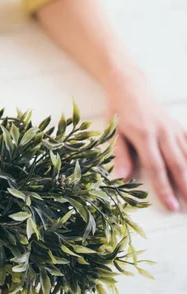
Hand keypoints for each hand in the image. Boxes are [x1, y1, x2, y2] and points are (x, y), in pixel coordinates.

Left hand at [105, 71, 186, 211]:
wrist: (130, 87)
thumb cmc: (119, 111)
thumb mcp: (113, 131)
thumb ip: (120, 155)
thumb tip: (121, 179)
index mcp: (144, 136)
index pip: (156, 168)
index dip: (164, 188)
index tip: (172, 206)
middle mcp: (162, 133)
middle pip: (177, 164)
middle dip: (185, 187)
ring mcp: (172, 129)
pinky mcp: (178, 126)